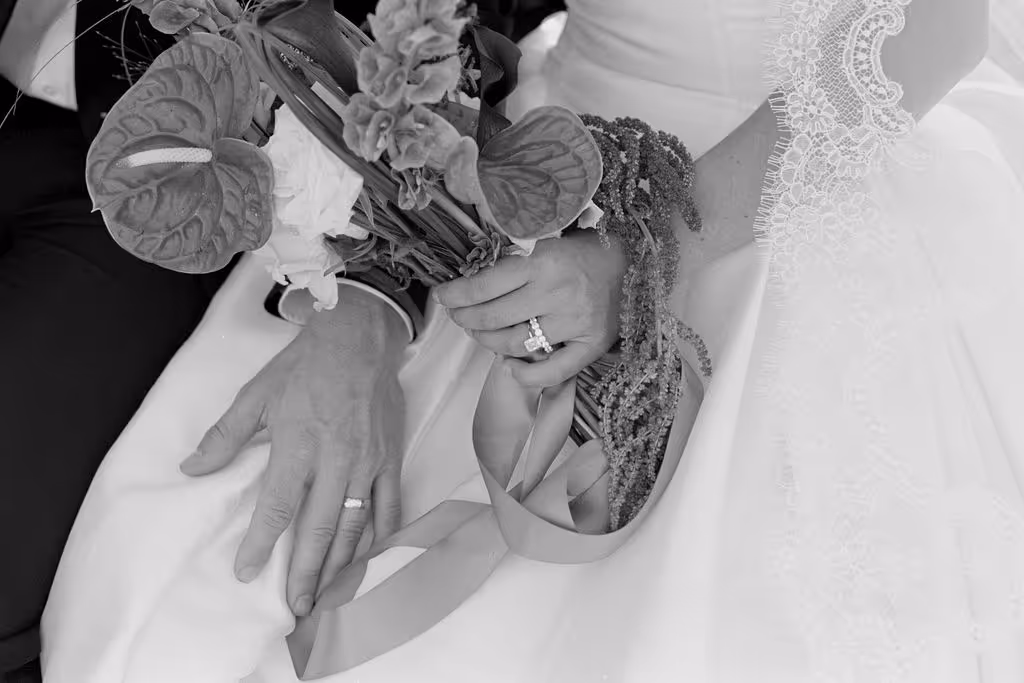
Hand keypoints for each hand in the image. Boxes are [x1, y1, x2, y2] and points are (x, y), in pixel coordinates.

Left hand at [180, 290, 406, 615]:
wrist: (360, 339)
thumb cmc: (306, 365)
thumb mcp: (257, 394)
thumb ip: (226, 436)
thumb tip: (192, 467)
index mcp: (299, 444)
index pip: (278, 506)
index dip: (261, 542)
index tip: (247, 571)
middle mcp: (336, 460)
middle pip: (319, 528)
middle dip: (305, 571)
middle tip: (296, 605)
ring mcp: (367, 463)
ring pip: (354, 525)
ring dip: (339, 564)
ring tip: (326, 594)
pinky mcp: (390, 459)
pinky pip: (387, 506)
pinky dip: (378, 536)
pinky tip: (367, 559)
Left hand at [435, 231, 626, 386]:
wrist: (633, 261)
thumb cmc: (582, 251)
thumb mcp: (545, 244)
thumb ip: (514, 266)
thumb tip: (471, 288)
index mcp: (542, 262)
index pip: (485, 286)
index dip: (457, 295)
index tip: (444, 297)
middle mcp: (557, 293)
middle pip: (493, 317)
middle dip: (466, 319)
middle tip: (459, 316)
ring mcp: (575, 322)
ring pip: (514, 343)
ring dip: (488, 342)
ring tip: (481, 334)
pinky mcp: (591, 344)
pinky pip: (553, 372)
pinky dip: (526, 375)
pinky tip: (509, 367)